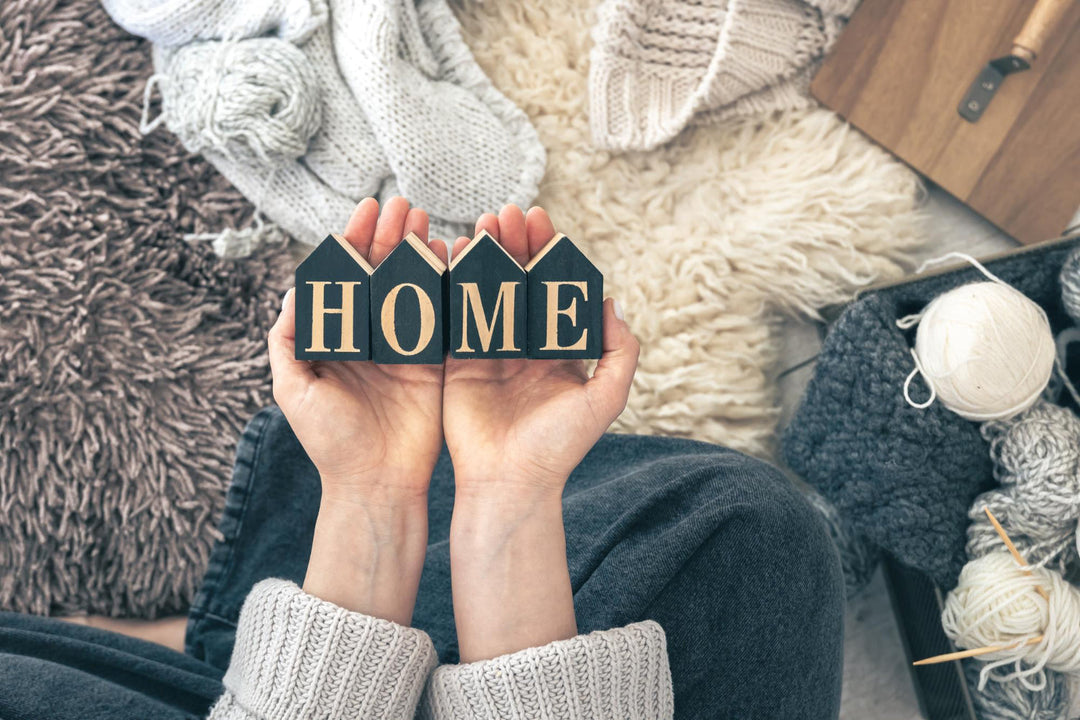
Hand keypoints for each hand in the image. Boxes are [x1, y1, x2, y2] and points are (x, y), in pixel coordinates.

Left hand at [268, 197, 447, 623]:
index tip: (369, 208)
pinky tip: (453, 258)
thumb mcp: (293, 390)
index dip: (356, 239)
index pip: (345, 275)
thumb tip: (294, 291)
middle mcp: (372, 335)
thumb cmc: (330, 442)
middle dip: (391, 236)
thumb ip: (288, 341)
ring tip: (428, 223)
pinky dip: (449, 286)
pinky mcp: (436, 363)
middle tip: (405, 205)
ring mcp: (406, 347)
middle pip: (382, 272)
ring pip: (414, 286)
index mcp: (338, 337)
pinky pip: (443, 316)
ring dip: (420, 252)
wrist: (376, 484)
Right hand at [443, 205, 638, 500]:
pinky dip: (453, 282)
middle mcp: (523, 345)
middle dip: (514, 243)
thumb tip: (612, 300)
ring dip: (485, 254)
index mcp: (558, 349)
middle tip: (508, 212)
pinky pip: (455, 314)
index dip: (549, 251)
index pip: (554, 287)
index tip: (542, 220)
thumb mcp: (605, 399)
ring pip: (486, 289)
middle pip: (519, 280)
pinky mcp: (456, 361)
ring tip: (483, 224)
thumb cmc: (560, 446)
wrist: (510, 484)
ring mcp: (488, 350)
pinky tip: (453, 253)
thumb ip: (619, 352)